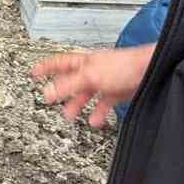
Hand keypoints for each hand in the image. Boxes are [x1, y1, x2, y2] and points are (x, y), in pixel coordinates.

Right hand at [31, 45, 154, 127]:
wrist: (150, 71)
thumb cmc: (124, 66)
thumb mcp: (89, 76)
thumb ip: (67, 85)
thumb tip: (47, 92)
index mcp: (83, 63)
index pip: (58, 63)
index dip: (45, 67)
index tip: (34, 72)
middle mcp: (93, 71)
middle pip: (70, 81)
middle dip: (60, 92)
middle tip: (51, 100)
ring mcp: (105, 82)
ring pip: (86, 95)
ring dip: (77, 105)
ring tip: (70, 115)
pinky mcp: (117, 92)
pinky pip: (102, 105)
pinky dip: (97, 114)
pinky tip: (94, 121)